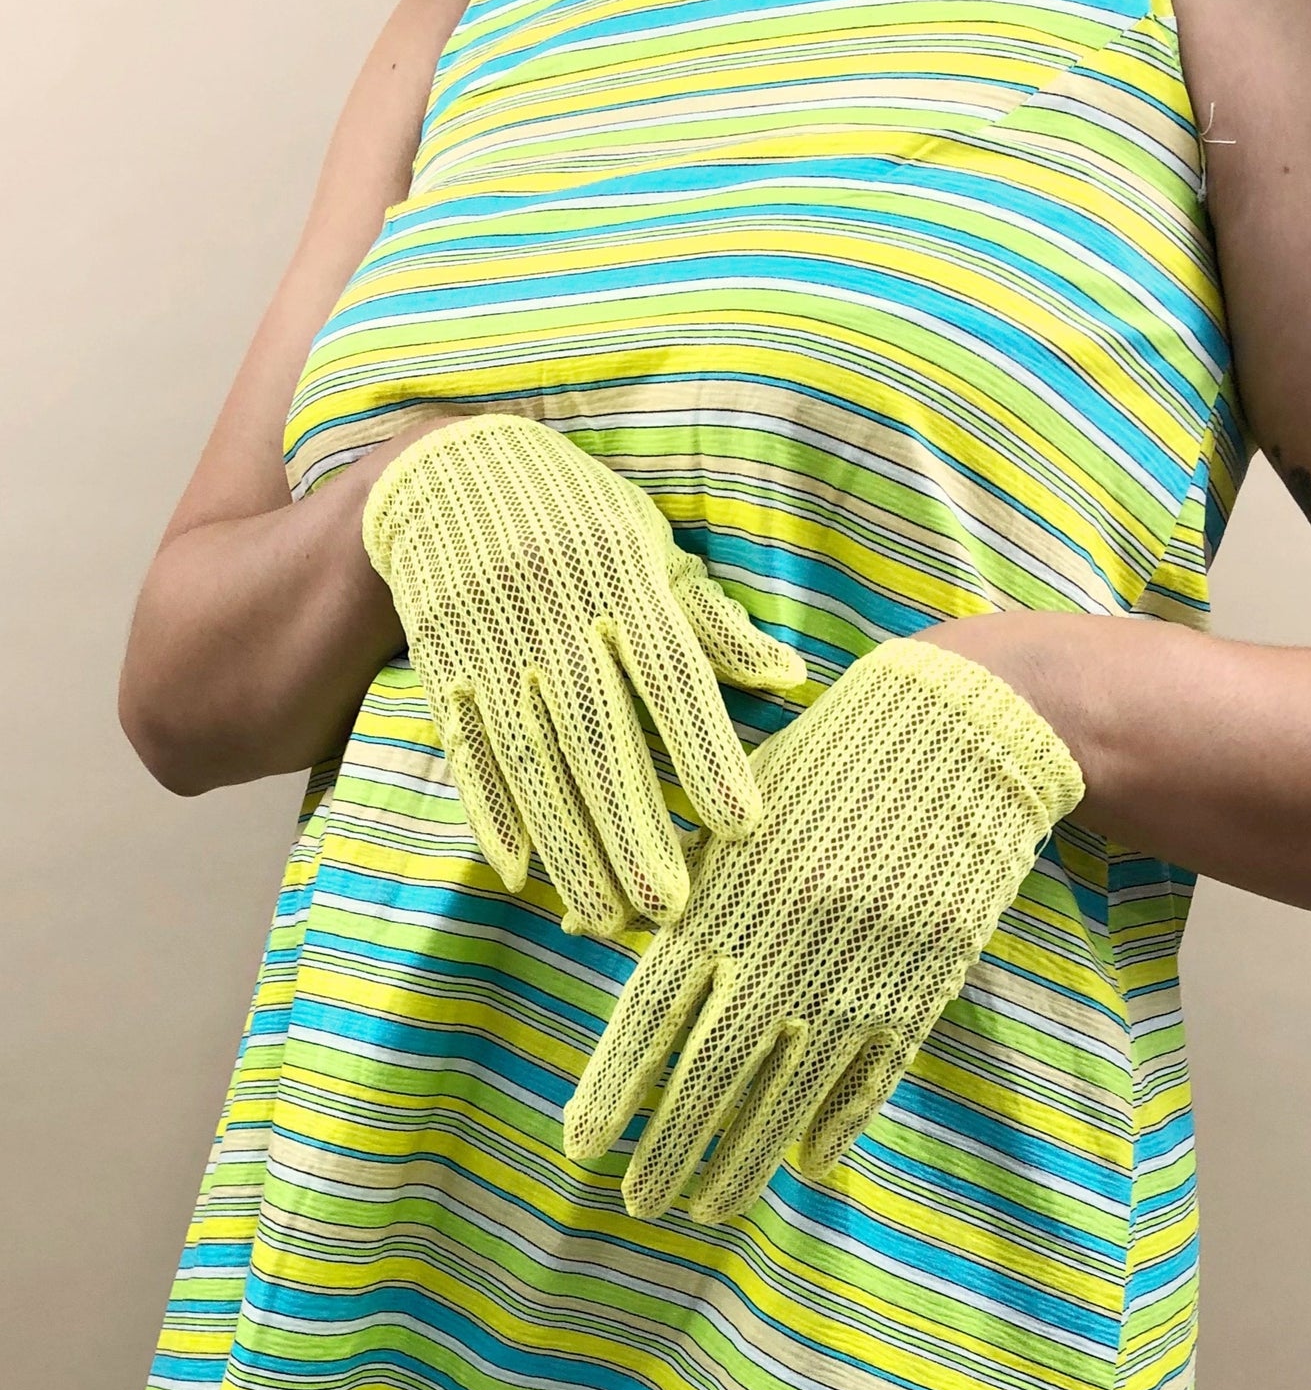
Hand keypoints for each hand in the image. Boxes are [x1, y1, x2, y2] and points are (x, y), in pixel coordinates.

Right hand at [361, 414, 806, 936]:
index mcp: (621, 575)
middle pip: (597, 734)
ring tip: (603, 917)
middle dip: (631, 827)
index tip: (739, 824)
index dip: (703, 750)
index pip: (669, 674)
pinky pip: (465, 747)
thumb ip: (714, 621)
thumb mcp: (652, 547)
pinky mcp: (441, 665)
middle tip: (666, 908)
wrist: (446, 472)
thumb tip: (789, 679)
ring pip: (531, 759)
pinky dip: (488, 812)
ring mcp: (489, 642)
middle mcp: (553, 611)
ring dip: (567, 845)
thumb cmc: (578, 520)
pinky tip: (517, 873)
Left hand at [564, 635, 1085, 1224]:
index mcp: (726, 900)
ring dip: (744, 1161)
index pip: (652, 1015)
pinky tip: (805, 1164)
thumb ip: (659, 882)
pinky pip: (870, 1079)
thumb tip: (575, 931)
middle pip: (712, 1073)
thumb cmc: (821, 769)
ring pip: (788, 1096)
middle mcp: (786, 946)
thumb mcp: (727, 815)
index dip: (614, 1087)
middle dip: (671, 1149)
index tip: (581, 1146)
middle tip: (641, 1204)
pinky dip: (835, 1127)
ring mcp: (858, 973)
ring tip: (710, 1207)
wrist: (956, 735)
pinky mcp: (921, 985)